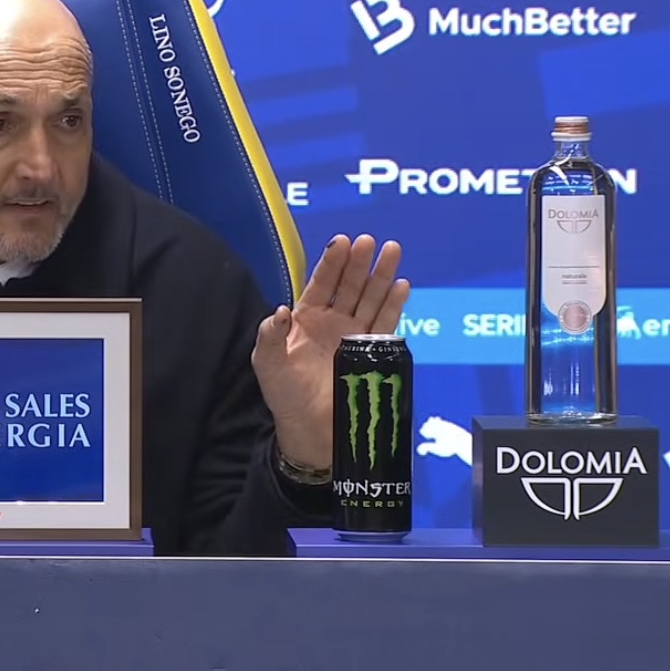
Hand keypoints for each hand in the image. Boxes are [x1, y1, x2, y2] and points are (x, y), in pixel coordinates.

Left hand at [251, 234, 409, 474]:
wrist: (310, 429)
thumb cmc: (285, 394)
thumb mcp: (268, 363)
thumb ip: (271, 335)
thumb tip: (280, 310)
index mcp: (306, 319)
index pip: (321, 283)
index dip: (331, 262)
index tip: (341, 241)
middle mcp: (333, 322)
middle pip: (349, 285)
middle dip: (359, 263)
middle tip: (368, 241)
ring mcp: (354, 336)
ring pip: (370, 298)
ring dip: (381, 275)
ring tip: (392, 251)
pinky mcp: (373, 353)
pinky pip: (386, 324)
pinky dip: (395, 304)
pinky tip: (401, 285)